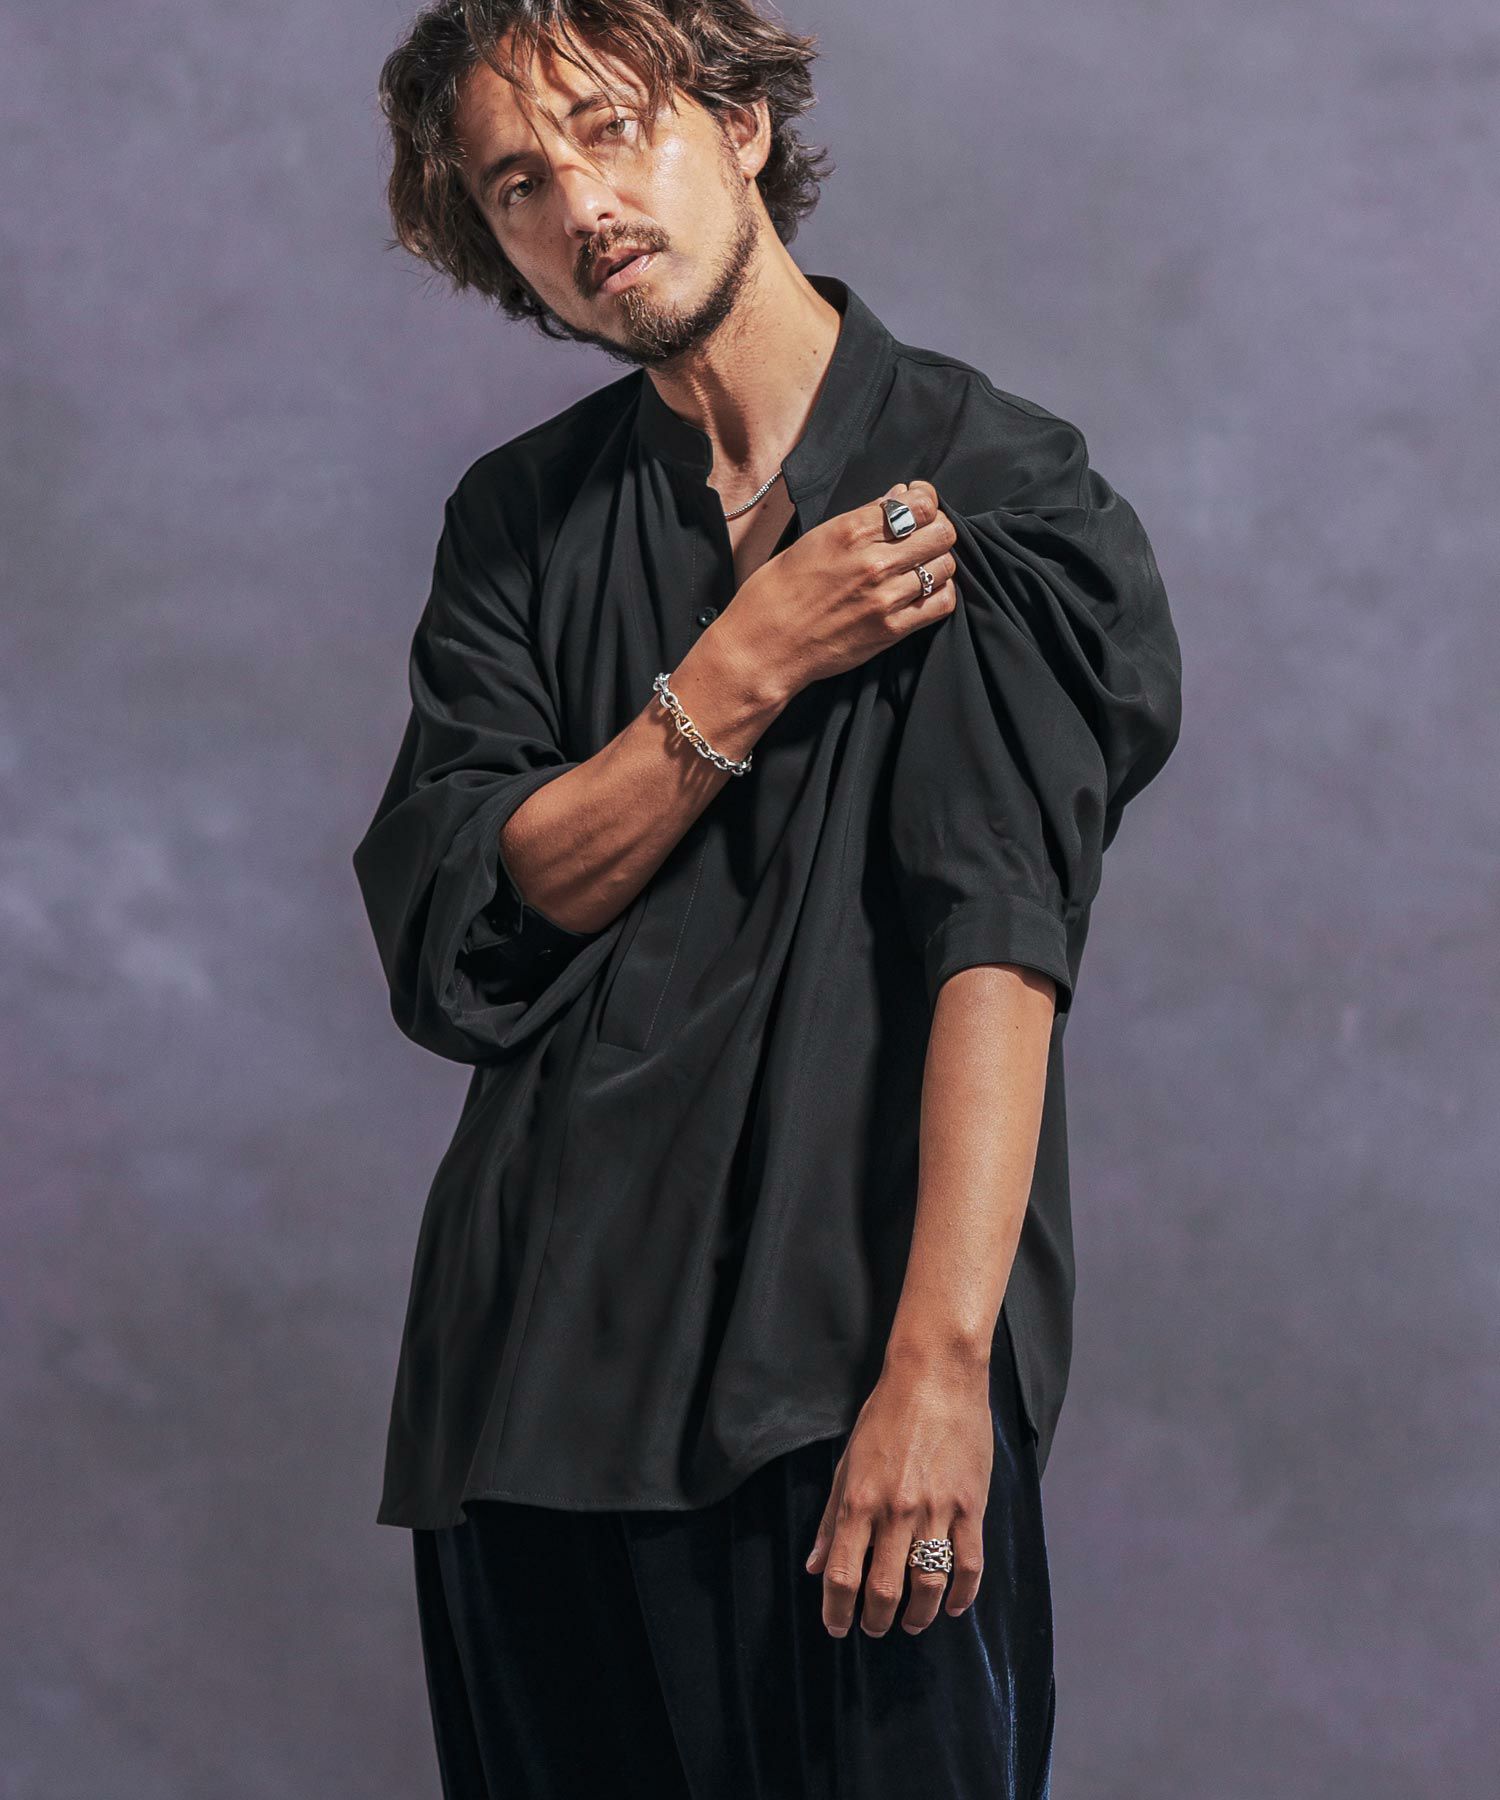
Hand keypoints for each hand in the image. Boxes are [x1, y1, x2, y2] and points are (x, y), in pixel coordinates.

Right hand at [725, 480, 958, 702]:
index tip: (922, 507)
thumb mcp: (814, 540)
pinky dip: (941, 594)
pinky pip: (941, 604)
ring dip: (939, 563)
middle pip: (941, 532)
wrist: (764, 645)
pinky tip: (925, 593)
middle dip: (938, 531)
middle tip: (926, 538)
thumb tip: (899, 495)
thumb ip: (862, 518)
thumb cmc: (778, 591)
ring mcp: (885, 597)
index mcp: (851, 531)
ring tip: (922, 568)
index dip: (927, 502)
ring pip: (945, 566)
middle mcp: (873, 560)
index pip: (919, 504)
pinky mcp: (891, 629)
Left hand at [804, 1350, 992, 1637]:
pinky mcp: (971, 1506)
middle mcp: (895, 1511)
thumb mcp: (847, 1462)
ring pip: (927, 1586)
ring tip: (911, 1624)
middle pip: (883, 1590)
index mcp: (859, 1500)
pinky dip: (961, 1596)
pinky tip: (951, 1607)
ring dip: (917, 1617)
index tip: (837, 1627)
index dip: (836, 1610)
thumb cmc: (886, 1415)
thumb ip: (833, 1518)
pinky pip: (968, 1565)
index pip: (842, 1574)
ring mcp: (936, 1511)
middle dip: (875, 1620)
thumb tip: (814, 1565)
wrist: (935, 1376)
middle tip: (874, 1628)